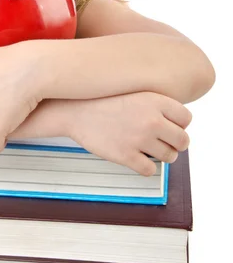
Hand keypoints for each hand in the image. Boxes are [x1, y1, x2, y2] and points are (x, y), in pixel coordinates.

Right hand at [63, 91, 191, 175]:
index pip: (186, 119)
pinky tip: (136, 158)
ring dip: (162, 156)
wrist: (76, 111)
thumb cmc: (104, 101)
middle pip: (183, 141)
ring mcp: (139, 139)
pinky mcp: (126, 155)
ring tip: (148, 149)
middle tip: (164, 143)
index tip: (169, 127)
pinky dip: (146, 167)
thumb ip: (158, 105)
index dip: (179, 125)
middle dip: (175, 144)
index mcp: (155, 100)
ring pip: (169, 157)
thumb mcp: (135, 93)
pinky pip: (150, 170)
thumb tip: (178, 124)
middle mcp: (151, 119)